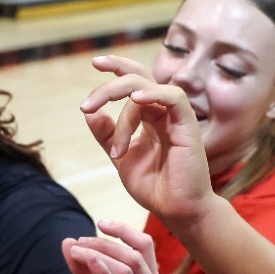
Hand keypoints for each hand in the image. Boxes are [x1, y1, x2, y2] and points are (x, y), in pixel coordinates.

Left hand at [63, 218, 163, 273]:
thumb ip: (81, 264)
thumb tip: (67, 241)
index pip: (145, 246)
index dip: (124, 230)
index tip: (101, 223)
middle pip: (135, 255)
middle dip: (105, 243)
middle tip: (80, 242)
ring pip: (127, 269)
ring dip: (99, 255)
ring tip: (76, 251)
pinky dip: (99, 270)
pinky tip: (82, 261)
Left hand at [80, 59, 218, 231]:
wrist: (176, 211)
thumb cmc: (154, 187)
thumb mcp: (121, 158)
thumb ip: (106, 135)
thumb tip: (90, 113)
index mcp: (148, 116)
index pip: (133, 81)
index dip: (116, 67)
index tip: (94, 63)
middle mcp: (162, 112)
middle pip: (137, 78)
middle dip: (109, 83)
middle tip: (87, 105)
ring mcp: (176, 117)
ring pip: (146, 89)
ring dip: (123, 113)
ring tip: (115, 147)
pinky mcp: (187, 125)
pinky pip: (173, 97)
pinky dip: (153, 94)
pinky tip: (135, 102)